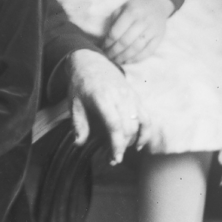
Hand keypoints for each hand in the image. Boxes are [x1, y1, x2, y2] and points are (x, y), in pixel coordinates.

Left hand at [66, 49, 145, 164]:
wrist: (91, 62)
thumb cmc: (80, 85)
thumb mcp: (74, 103)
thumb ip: (78, 124)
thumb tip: (78, 144)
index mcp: (102, 98)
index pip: (114, 125)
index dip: (117, 144)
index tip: (115, 158)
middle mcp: (119, 97)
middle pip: (128, 128)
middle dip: (122, 146)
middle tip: (112, 158)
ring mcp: (130, 96)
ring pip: (139, 124)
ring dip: (133, 141)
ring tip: (121, 151)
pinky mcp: (136, 98)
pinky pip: (146, 118)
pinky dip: (145, 133)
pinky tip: (137, 144)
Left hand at [104, 0, 171, 65]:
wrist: (156, 3)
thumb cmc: (135, 7)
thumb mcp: (122, 8)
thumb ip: (114, 21)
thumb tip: (106, 40)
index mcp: (131, 12)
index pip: (116, 32)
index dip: (108, 42)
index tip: (102, 48)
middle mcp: (143, 22)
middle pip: (126, 42)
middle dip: (114, 52)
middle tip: (107, 57)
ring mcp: (153, 30)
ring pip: (137, 48)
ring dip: (124, 57)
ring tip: (116, 61)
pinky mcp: (160, 38)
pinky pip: (148, 52)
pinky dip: (137, 59)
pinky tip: (128, 61)